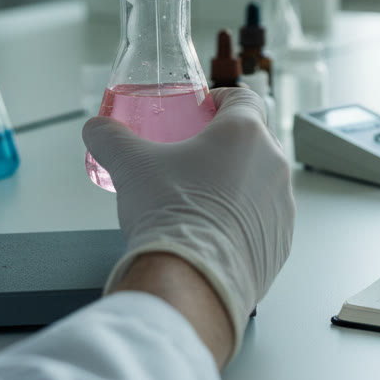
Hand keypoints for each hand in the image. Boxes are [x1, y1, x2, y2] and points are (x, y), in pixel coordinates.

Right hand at [83, 88, 295, 359]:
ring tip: (203, 199)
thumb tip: (95, 128)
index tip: (204, 110)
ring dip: (238, 184)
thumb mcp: (130, 166)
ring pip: (262, 181)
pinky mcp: (283, 240)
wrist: (191, 281)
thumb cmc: (168, 213)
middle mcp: (274, 163)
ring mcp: (283, 203)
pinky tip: (216, 232)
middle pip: (254, 141)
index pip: (245, 98)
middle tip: (194, 158)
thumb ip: (111, 138)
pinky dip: (245, 220)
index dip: (223, 100)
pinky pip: (266, 220)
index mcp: (246, 133)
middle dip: (227, 145)